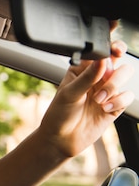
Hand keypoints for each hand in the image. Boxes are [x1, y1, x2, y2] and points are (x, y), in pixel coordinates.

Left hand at [39, 39, 134, 157]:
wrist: (61, 139)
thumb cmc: (58, 114)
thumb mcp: (69, 93)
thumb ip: (87, 77)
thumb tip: (102, 60)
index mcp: (81, 69)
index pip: (99, 51)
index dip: (111, 46)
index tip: (116, 49)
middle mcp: (96, 77)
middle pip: (118, 60)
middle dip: (114, 70)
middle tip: (105, 78)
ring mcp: (106, 90)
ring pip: (125, 75)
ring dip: (114, 86)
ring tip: (98, 99)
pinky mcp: (115, 105)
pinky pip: (127, 96)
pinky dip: (119, 100)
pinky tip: (105, 108)